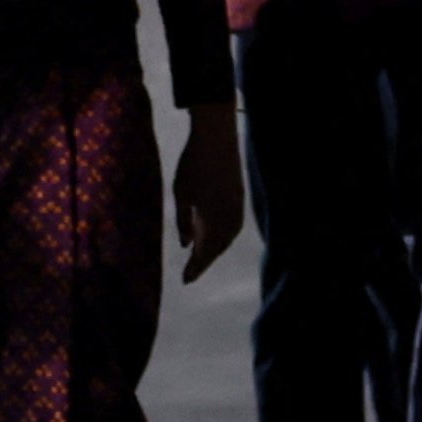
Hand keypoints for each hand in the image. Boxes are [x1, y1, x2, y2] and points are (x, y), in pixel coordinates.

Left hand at [171, 104, 244, 281]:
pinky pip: (232, 227)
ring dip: (214, 250)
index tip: (185, 281)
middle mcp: (229, 220)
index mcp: (213, 222)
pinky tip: (214, 236)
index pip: (203, 254)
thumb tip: (186, 245)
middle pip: (216, 250)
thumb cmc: (193, 166)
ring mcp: (238, 210)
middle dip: (203, 262)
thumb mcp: (181, 195)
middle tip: (190, 274)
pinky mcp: (240, 199)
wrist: (217, 139)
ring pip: (226, 239)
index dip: (194, 269)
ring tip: (200, 258)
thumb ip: (183, 222)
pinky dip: (222, 237)